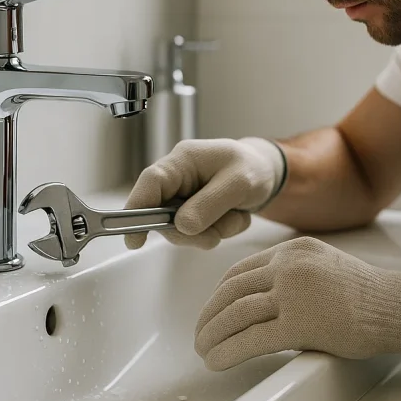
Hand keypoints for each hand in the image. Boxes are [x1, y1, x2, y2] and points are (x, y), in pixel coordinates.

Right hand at [124, 137, 285, 249]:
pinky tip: (233, 217)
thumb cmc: (252, 168)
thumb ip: (210, 204)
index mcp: (183, 160)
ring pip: (181, 229)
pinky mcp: (192, 211)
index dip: (136, 210)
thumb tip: (183, 226)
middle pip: (162, 214)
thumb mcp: (238, 183)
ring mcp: (183, 197)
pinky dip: (218, 231)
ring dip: (211, 231)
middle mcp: (177, 179)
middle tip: (216, 233)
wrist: (267, 173)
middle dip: (191, 231)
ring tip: (234, 215)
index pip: (150, 182)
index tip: (133, 240)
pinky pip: (196, 234)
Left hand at [194, 237, 400, 370]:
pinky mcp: (299, 323)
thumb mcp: (323, 267)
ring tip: (204, 351)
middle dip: (209, 316)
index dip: (218, 294)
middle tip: (199, 334)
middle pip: (231, 291)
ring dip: (212, 336)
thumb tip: (258, 303)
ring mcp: (293, 293)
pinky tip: (217, 362)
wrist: (395, 307)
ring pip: (235, 314)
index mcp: (293, 250)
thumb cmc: (366, 295)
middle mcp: (289, 266)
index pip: (240, 270)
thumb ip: (291, 276)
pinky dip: (227, 352)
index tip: (210, 311)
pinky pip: (251, 339)